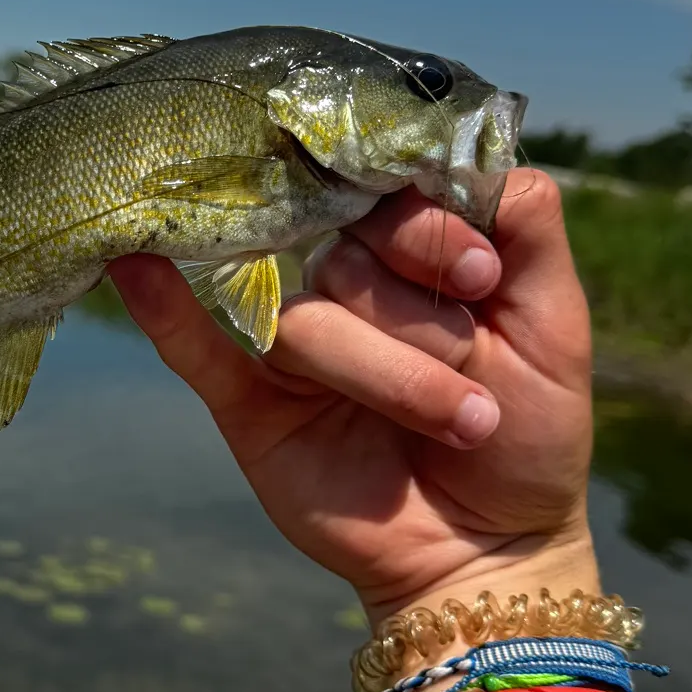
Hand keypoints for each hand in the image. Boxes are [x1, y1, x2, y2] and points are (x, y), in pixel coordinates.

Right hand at [108, 172, 598, 642]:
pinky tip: (134, 265)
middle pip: (346, 254)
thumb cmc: (528, 434)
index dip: (427, 227)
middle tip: (480, 363)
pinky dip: (164, 310)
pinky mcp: (249, 404)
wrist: (492, 548)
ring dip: (388, 370)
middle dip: (420, 316)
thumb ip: (532, 234)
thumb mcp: (556, 328)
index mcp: (408, 256)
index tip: (480, 274)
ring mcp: (292, 346)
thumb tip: (484, 143)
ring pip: (306, 321)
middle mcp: (343, 287)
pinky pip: (196, 350)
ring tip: (462, 421)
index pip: (390, 195)